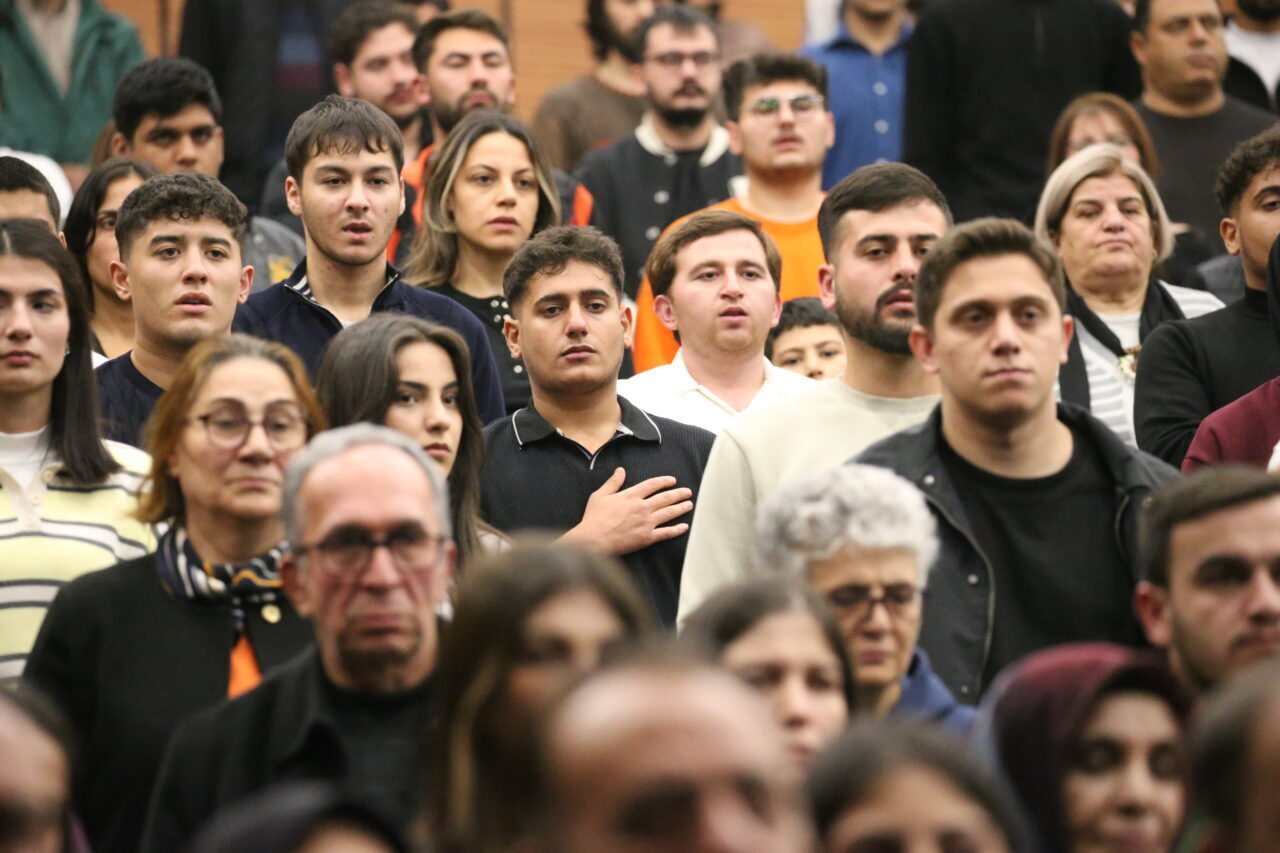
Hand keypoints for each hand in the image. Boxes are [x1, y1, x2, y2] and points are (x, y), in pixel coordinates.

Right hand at [561, 467, 693, 555]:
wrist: (593, 540)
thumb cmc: (594, 518)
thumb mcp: (600, 495)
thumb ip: (613, 482)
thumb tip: (620, 470)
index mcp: (630, 496)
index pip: (652, 485)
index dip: (664, 481)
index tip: (672, 480)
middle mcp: (642, 507)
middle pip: (665, 498)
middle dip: (678, 494)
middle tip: (687, 492)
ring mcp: (646, 522)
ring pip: (669, 513)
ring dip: (681, 508)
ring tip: (689, 504)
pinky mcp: (647, 537)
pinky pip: (666, 533)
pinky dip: (677, 530)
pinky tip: (684, 527)